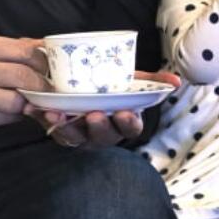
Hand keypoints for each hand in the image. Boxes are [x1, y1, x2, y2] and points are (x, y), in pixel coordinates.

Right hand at [0, 36, 47, 134]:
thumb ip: (13, 49)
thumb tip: (47, 47)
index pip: (25, 52)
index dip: (44, 63)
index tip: (50, 70)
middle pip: (24, 77)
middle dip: (42, 86)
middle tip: (47, 90)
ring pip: (17, 102)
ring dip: (28, 104)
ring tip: (29, 101)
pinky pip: (6, 119)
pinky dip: (14, 115)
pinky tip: (10, 110)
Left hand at [23, 70, 180, 148]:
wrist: (76, 86)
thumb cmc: (108, 88)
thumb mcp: (128, 82)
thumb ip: (150, 81)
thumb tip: (176, 81)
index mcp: (122, 120)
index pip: (131, 128)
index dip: (128, 123)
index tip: (125, 113)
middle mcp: (103, 132)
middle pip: (104, 136)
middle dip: (100, 127)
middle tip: (94, 115)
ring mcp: (82, 135)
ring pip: (77, 137)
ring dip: (69, 126)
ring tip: (60, 113)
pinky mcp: (61, 132)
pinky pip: (55, 131)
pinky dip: (48, 121)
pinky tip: (42, 110)